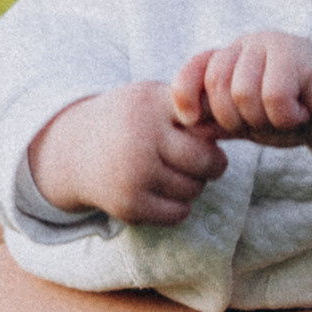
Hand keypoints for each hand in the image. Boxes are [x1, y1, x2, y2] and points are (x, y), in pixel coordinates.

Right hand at [26, 85, 227, 224]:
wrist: (75, 150)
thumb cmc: (131, 121)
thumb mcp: (153, 98)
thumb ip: (193, 104)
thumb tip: (236, 123)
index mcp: (151, 103)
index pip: (207, 121)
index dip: (214, 131)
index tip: (202, 133)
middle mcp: (141, 137)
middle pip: (208, 161)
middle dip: (212, 163)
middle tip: (200, 159)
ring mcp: (134, 173)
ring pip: (195, 189)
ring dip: (192, 184)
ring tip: (172, 172)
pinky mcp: (129, 204)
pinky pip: (179, 213)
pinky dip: (178, 206)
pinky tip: (161, 191)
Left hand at [168, 30, 311, 152]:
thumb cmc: (296, 111)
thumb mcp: (250, 121)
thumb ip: (219, 120)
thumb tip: (185, 127)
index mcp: (231, 57)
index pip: (195, 68)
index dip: (184, 94)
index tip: (190, 121)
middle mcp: (247, 45)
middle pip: (217, 86)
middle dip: (236, 119)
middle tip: (263, 123)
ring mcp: (271, 45)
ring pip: (243, 92)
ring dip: (263, 119)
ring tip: (284, 118)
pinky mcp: (296, 55)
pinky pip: (274, 96)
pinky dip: (285, 116)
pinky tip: (301, 112)